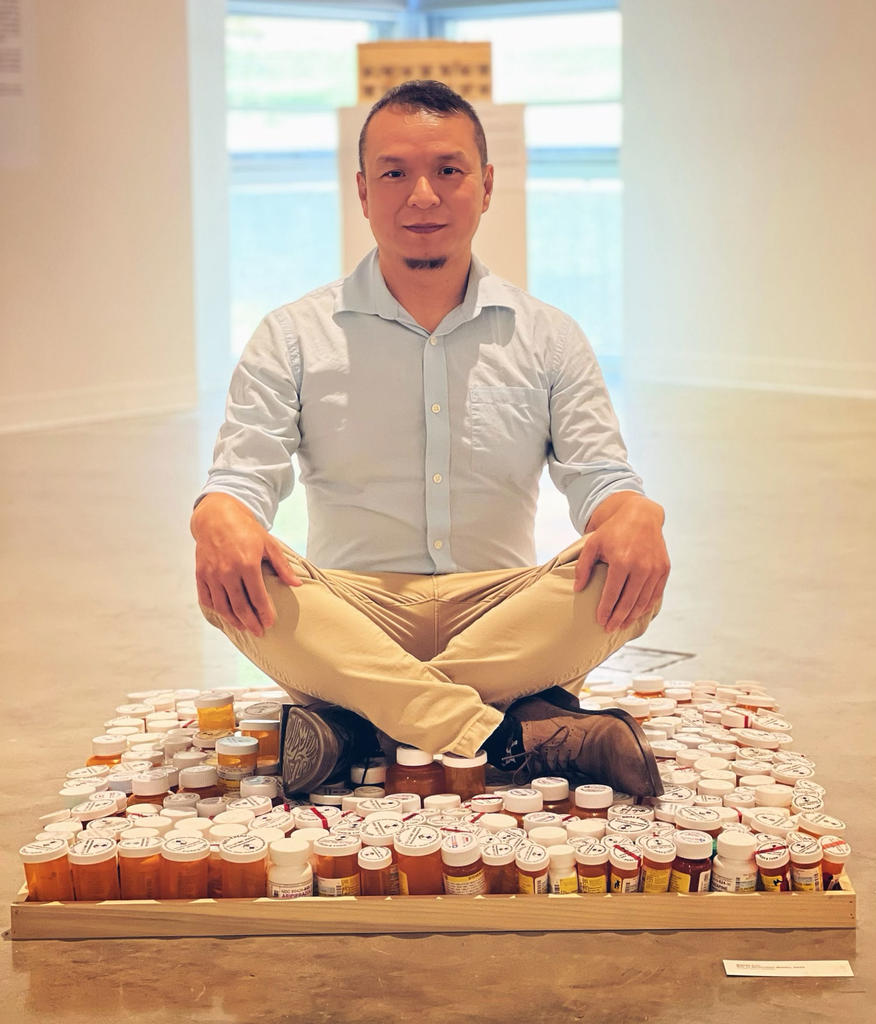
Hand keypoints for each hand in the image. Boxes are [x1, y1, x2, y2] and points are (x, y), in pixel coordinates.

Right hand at [191, 493, 300, 636]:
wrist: (217, 517)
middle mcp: (228, 571)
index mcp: (247, 564)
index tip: (270, 623)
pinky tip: (225, 614)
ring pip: (222, 606)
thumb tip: (296, 585)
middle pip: (239, 606)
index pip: (257, 597)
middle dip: (250, 622)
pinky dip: (215, 609)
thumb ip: (282, 566)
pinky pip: (207, 598)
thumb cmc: (246, 530)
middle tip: (259, 632)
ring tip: (243, 626)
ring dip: (233, 620)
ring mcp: (212, 574)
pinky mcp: (200, 573)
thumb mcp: (269, 544)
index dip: (264, 613)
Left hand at [573, 492, 669, 631]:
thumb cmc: (613, 531)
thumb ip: (583, 566)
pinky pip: (655, 593)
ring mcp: (655, 569)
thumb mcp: (593, 544)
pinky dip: (646, 606)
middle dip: (618, 618)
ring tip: (621, 624)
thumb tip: (577, 589)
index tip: (600, 621)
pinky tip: (637, 613)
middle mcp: (641, 567)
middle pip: (629, 601)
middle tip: (609, 629)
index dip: (605, 610)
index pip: (612, 594)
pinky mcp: (664, 569)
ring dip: (632, 615)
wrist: (641, 516)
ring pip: (643, 601)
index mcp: (622, 561)